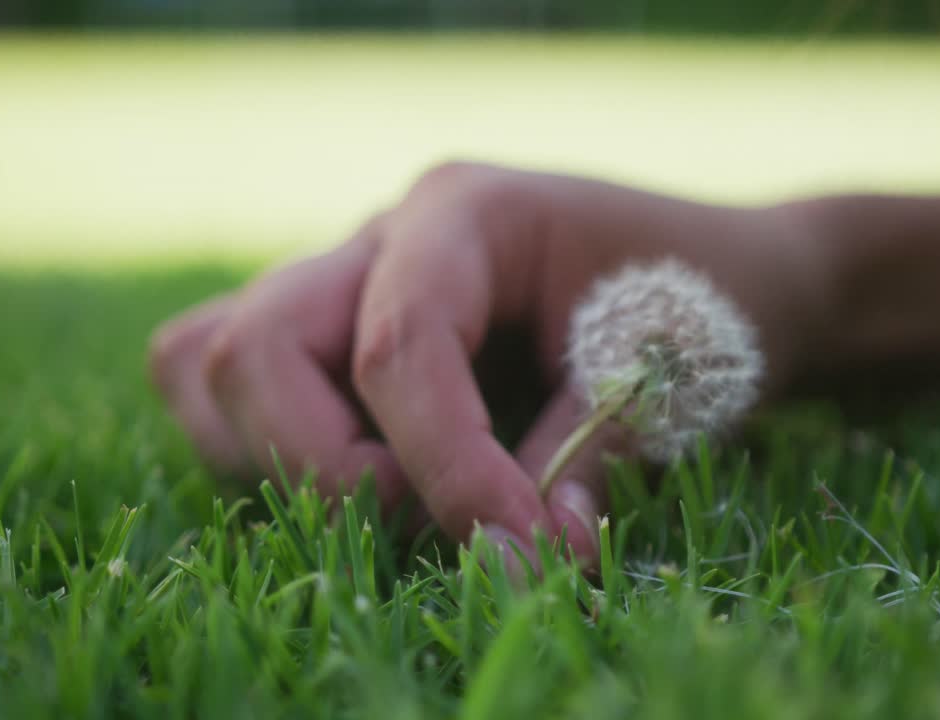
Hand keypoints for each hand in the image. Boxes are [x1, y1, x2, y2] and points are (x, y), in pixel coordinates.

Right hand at [150, 162, 814, 563]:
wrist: (726, 280)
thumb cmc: (704, 309)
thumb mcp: (662, 380)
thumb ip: (579, 466)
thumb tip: (516, 559)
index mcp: (467, 214)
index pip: (398, 346)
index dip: (444, 468)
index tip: (518, 552)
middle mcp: (385, 237)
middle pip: (252, 345)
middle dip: (323, 468)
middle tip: (431, 523)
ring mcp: (350, 284)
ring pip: (212, 364)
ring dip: (283, 460)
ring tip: (406, 503)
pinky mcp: (339, 340)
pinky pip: (245, 392)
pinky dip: (282, 456)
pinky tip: (386, 485)